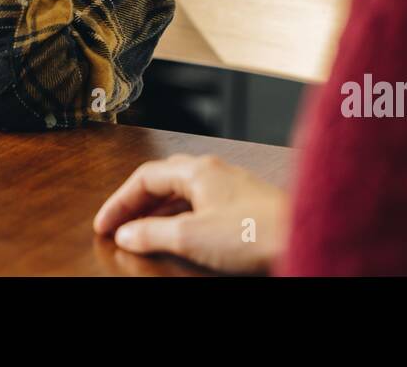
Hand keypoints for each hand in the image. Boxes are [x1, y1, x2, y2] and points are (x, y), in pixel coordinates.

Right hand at [92, 154, 288, 273]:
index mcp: (196, 170)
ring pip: (183, 191)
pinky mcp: (244, 203)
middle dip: (137, 201)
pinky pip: (201, 202)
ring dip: (159, 210)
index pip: (144, 177)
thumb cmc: (254, 231)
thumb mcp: (191, 236)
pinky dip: (181, 215)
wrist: (303, 235)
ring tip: (144, 232)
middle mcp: (212, 170)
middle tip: (119, 224)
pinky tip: (181, 233)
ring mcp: (230, 185)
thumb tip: (126, 234)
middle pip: (163, 179)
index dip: (119, 201)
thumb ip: (153, 234)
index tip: (103, 224)